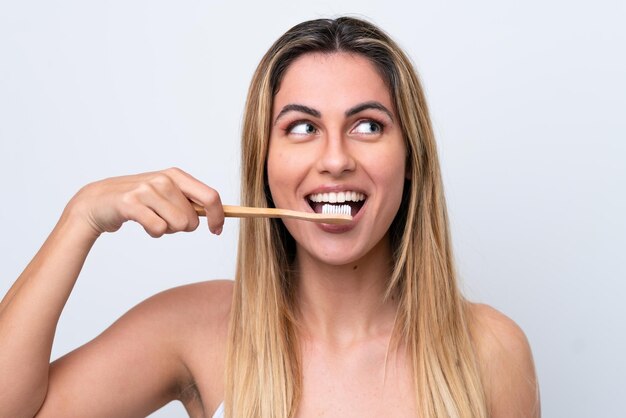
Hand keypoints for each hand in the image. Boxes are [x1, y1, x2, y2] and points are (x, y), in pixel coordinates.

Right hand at [67, 167, 224, 236]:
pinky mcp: (131, 203)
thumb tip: (219, 213)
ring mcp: (147, 190)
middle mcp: (164, 179)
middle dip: (182, 227)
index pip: (210, 196)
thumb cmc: (139, 201)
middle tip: (164, 219)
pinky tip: (141, 222)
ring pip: (177, 225)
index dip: (218, 216)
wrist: (98, 201)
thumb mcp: (166, 194)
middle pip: (193, 219)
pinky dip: (153, 233)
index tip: (217, 231)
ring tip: (151, 219)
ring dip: (166, 230)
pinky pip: (158, 229)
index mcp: (176, 175)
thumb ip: (190, 201)